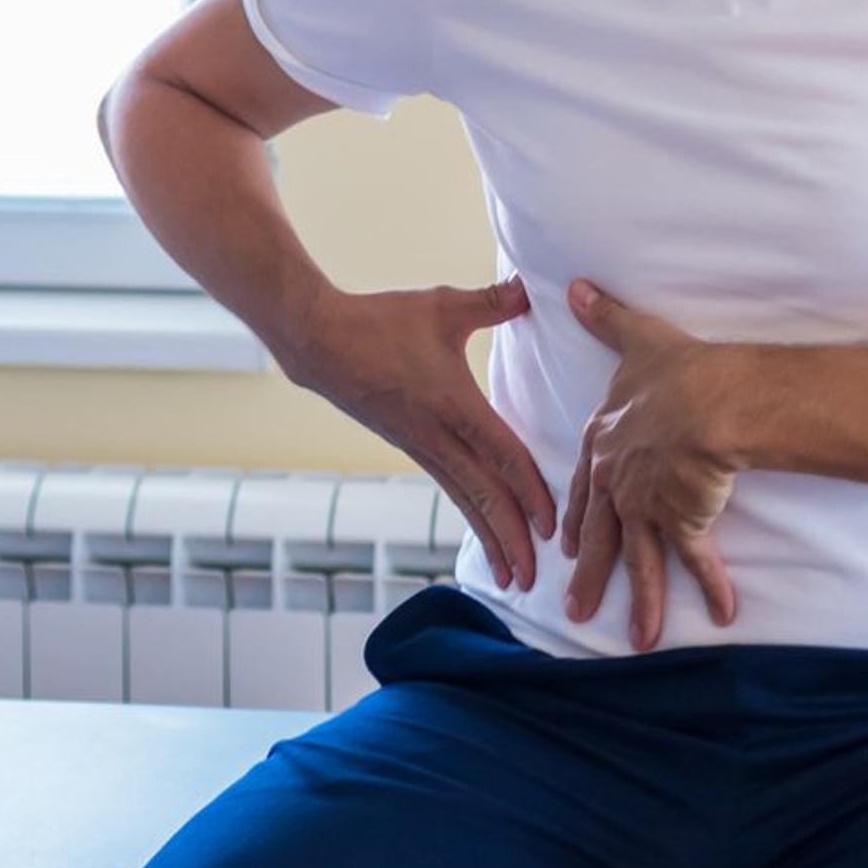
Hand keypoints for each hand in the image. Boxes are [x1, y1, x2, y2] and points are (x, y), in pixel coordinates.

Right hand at [284, 280, 555, 590]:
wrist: (317, 340)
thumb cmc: (381, 320)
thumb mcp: (441, 306)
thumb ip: (492, 302)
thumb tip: (534, 288)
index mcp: (453, 405)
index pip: (502, 457)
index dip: (530, 492)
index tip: (551, 526)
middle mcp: (437, 436)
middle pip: (483, 497)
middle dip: (510, 540)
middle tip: (534, 579)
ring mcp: (419, 445)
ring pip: (464, 501)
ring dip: (489, 539)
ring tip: (511, 577)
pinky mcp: (407, 445)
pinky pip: (448, 487)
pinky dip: (469, 515)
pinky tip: (482, 529)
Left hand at [560, 279, 741, 650]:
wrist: (710, 399)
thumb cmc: (680, 368)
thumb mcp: (636, 339)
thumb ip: (606, 318)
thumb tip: (574, 285)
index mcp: (606, 442)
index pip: (584, 485)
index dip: (576, 514)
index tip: (567, 541)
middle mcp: (618, 479)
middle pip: (599, 534)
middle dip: (589, 574)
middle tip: (576, 610)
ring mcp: (646, 504)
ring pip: (638, 561)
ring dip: (639, 602)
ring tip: (637, 641)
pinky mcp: (682, 520)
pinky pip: (697, 561)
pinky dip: (711, 587)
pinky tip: (724, 616)